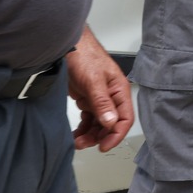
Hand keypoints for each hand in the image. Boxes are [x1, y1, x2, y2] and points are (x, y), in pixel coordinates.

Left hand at [68, 26, 133, 153]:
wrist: (67, 47)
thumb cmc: (85, 56)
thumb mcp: (94, 80)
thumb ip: (102, 103)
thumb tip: (110, 122)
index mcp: (119, 91)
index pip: (124, 118)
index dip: (116, 134)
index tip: (104, 145)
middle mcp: (111, 97)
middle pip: (111, 124)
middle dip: (98, 136)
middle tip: (84, 144)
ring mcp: (99, 99)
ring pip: (98, 124)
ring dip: (89, 135)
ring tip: (77, 141)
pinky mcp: (87, 99)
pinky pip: (88, 119)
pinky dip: (82, 128)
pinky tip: (75, 134)